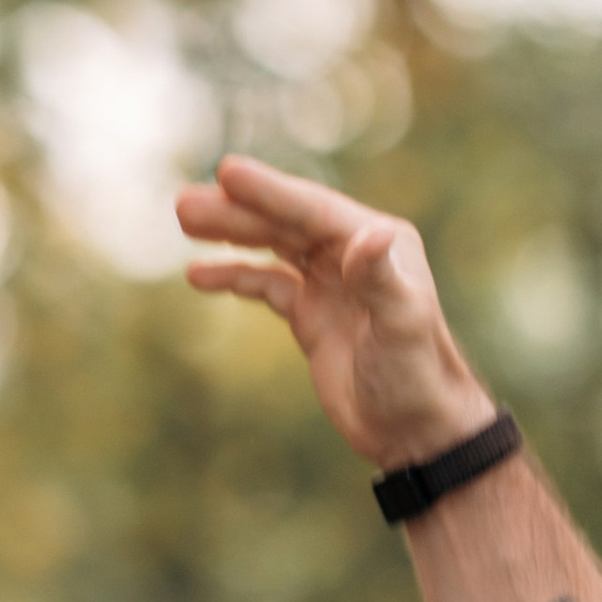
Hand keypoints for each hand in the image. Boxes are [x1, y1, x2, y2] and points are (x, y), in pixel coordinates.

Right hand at [174, 155, 498, 467]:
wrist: (417, 430)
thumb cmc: (418, 376)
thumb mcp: (402, 325)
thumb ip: (381, 279)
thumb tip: (373, 232)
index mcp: (378, 243)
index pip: (313, 210)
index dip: (270, 192)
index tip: (227, 171)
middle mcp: (353, 254)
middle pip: (285, 222)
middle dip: (236, 211)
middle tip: (184, 204)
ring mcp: (330, 283)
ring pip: (272, 246)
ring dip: (230, 234)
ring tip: (184, 218)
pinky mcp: (311, 314)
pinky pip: (267, 283)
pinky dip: (234, 276)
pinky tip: (198, 274)